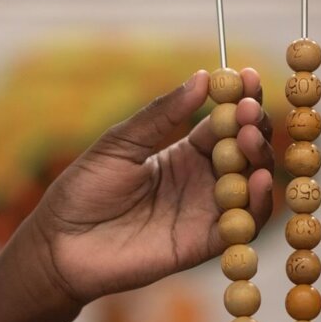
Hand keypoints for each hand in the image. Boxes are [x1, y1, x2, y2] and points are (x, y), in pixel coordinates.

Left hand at [19, 69, 273, 307]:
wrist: (61, 245)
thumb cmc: (84, 190)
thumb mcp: (120, 143)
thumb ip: (161, 115)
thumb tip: (202, 78)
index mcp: (184, 152)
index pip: (224, 122)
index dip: (239, 99)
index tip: (247, 76)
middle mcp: (203, 180)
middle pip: (245, 150)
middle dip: (253, 126)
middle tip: (248, 110)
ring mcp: (206, 211)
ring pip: (251, 184)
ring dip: (260, 159)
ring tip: (249, 138)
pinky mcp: (204, 244)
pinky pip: (243, 225)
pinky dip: (259, 204)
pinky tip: (259, 180)